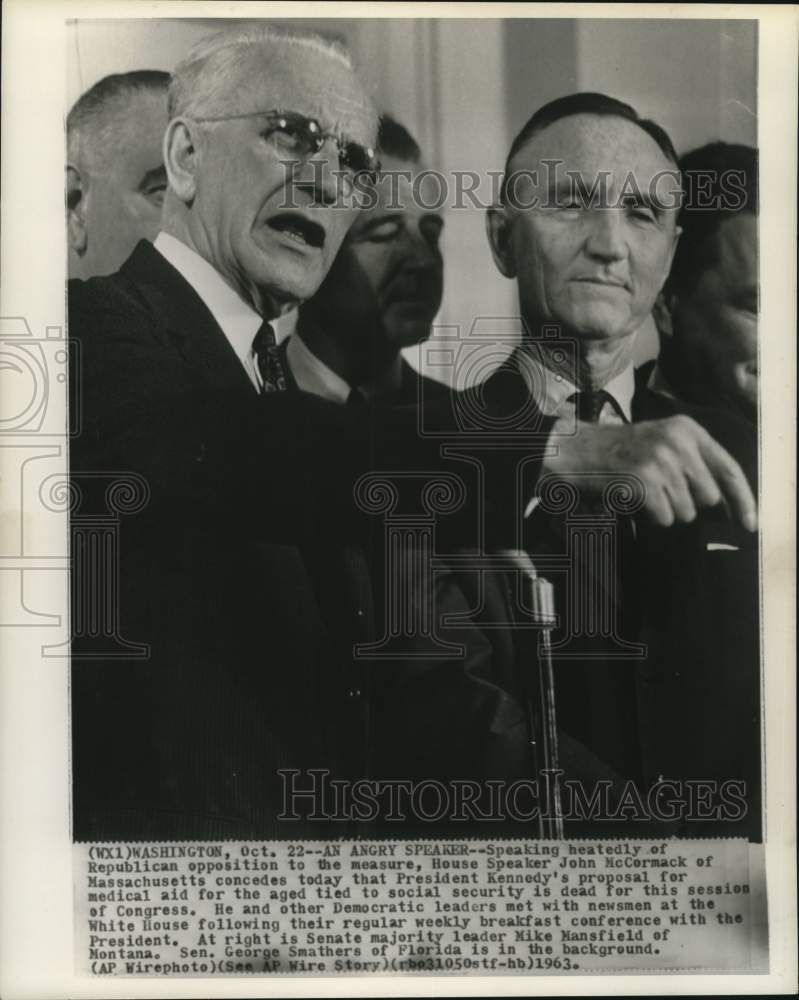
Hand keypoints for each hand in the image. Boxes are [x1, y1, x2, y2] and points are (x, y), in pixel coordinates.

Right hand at [542, 414, 757, 529]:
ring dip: (664, 510)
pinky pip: (664, 519)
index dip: (744, 500)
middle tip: (657, 490)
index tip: (751, 524)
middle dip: (687, 503)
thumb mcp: (661, 443)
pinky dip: (648, 516)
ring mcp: (661, 462)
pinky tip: (631, 498)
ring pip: (686, 512)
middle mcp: (678, 442)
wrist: (573, 450)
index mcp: (687, 430)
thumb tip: (725, 504)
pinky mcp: (645, 483)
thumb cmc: (617, 453)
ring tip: (640, 491)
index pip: (729, 468)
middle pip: (708, 497)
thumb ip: (694, 464)